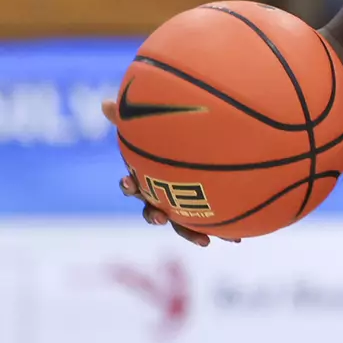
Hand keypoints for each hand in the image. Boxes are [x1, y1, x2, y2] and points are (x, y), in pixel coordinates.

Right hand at [102, 100, 233, 248]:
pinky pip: (211, 223)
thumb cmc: (174, 136)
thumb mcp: (156, 126)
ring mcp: (183, 206)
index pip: (132, 185)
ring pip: (182, 224)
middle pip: (154, 210)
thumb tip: (105, 102)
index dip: (128, 185)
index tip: (128, 181)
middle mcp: (162, 197)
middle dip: (155, 216)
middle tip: (160, 217)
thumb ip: (134, 117)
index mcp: (149, 179)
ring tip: (204, 240)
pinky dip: (222, 232)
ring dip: (189, 233)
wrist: (209, 151)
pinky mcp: (205, 212)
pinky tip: (237, 240)